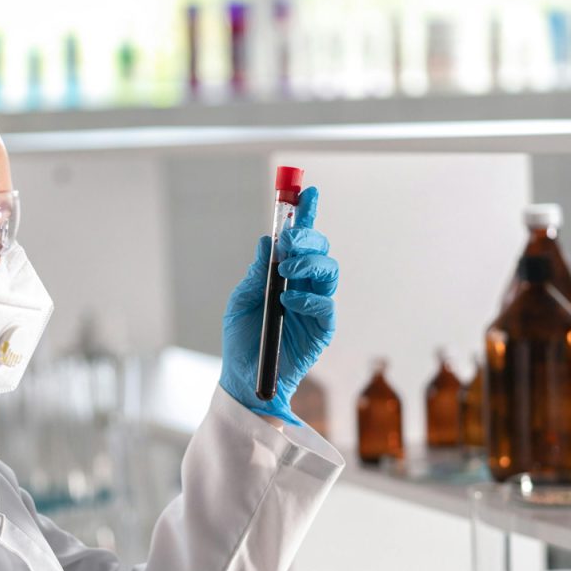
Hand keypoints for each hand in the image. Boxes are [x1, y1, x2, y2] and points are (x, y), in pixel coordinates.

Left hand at [218, 187, 337, 425]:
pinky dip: (308, 297)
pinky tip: (288, 301)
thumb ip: (256, 273)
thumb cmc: (242, 341)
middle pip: (320, 249)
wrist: (245, 379)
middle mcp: (304, 286)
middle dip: (308, 237)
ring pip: (329, 270)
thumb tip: (266, 240)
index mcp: (284, 276)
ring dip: (309, 263)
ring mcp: (315, 306)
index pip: (300, 240)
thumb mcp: (241, 301)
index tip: (304, 191)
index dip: (305, 215)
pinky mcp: (322, 328)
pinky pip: (326, 304)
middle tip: (288, 242)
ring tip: (286, 270)